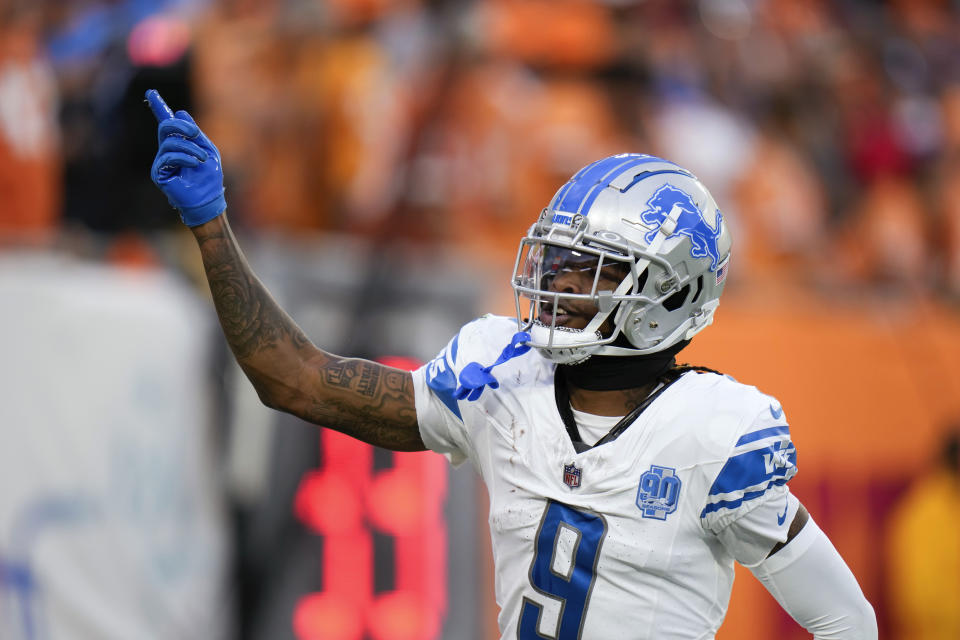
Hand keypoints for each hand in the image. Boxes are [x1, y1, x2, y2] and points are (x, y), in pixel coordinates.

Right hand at [146, 90, 225, 226]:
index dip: (158, 107)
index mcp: (180, 145)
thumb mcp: (207, 150)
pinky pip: (168, 156)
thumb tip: (179, 113)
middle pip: (166, 127)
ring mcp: (162, 162)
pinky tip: (194, 164)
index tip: (151, 92)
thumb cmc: (210, 178)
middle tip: (195, 133)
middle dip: (181, 126)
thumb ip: (195, 134)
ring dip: (190, 148)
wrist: (209, 200)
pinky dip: (184, 158)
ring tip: (201, 159)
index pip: (167, 124)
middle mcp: (167, 151)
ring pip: (169, 142)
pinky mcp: (159, 173)